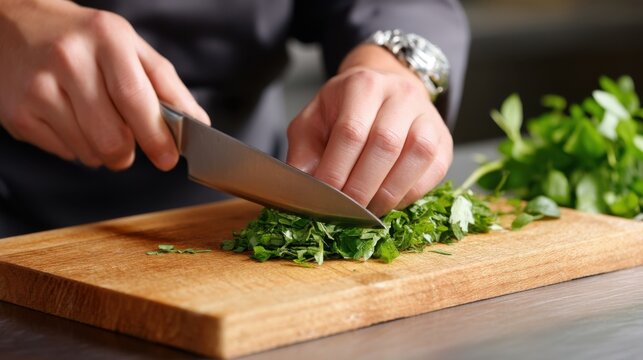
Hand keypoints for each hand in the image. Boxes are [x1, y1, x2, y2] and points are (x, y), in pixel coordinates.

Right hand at [0, 0, 208, 169]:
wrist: (17, 23)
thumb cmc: (85, 39)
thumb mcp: (130, 47)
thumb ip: (167, 85)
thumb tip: (198, 123)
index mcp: (107, 39)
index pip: (137, 99)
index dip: (156, 136)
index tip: (168, 158)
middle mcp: (69, 59)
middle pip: (112, 137)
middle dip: (129, 153)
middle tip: (130, 147)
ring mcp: (38, 87)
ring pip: (89, 152)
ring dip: (103, 151)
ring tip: (96, 123)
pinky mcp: (18, 113)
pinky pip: (64, 153)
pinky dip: (77, 147)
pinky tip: (70, 120)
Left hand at [287, 45, 452, 215]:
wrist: (384, 91)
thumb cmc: (343, 111)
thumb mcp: (313, 122)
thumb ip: (304, 152)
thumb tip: (304, 188)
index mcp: (362, 85)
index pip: (351, 132)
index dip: (336, 170)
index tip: (323, 197)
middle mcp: (400, 94)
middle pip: (385, 144)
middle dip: (361, 187)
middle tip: (344, 212)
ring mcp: (428, 116)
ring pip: (417, 156)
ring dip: (388, 193)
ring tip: (366, 211)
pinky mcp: (444, 141)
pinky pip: (433, 172)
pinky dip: (409, 194)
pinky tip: (388, 202)